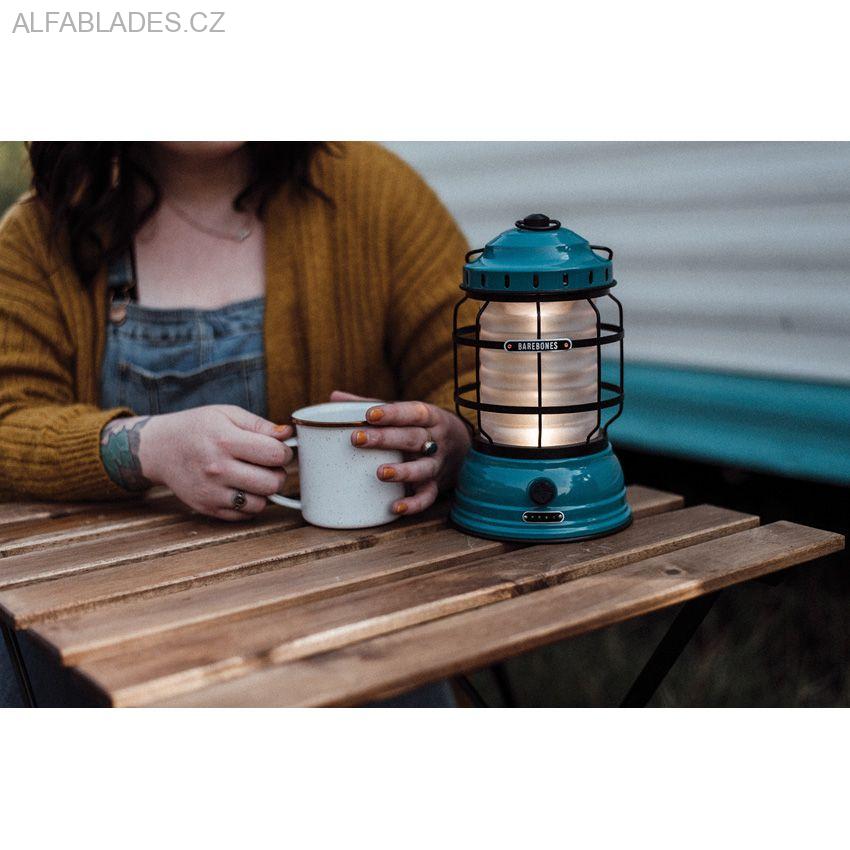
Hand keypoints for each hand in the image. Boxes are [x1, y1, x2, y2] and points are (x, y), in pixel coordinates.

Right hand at [101, 405, 293, 520]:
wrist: (159, 449)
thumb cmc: (197, 427)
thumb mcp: (226, 414)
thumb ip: (259, 424)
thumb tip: (287, 434)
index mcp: (225, 440)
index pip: (274, 454)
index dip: (285, 452)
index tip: (280, 449)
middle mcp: (217, 468)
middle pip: (272, 482)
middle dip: (279, 473)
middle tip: (270, 465)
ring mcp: (211, 492)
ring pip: (261, 503)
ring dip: (265, 491)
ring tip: (256, 477)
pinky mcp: (207, 508)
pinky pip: (244, 514)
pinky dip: (250, 503)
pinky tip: (242, 488)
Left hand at [331, 390, 470, 515]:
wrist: (463, 448)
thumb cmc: (422, 427)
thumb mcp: (406, 413)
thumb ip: (373, 405)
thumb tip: (335, 397)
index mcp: (429, 417)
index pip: (413, 412)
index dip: (393, 413)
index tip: (369, 414)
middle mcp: (436, 440)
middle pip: (413, 439)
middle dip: (386, 439)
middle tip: (357, 439)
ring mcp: (437, 464)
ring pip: (423, 468)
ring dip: (403, 471)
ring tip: (380, 473)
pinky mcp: (436, 485)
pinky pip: (427, 497)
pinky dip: (413, 504)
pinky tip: (394, 507)